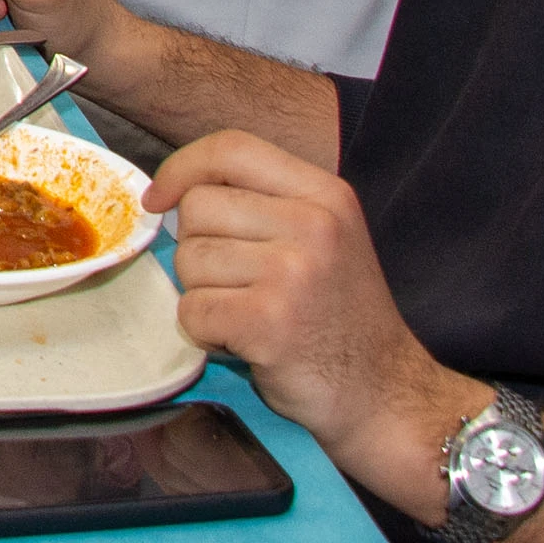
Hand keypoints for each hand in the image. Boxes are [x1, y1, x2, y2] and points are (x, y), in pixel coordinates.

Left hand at [147, 132, 471, 517]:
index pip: (231, 148)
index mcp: (326, 194)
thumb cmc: (340, 319)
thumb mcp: (322, 239)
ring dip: (203, 295)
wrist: (385, 394)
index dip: (182, 168)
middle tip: (241, 286)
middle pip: (198, 208)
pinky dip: (204, 333)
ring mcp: (293, 272)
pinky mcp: (269, 321)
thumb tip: (173, 192)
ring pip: (188, 261)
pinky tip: (243, 342)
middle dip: (199, 250)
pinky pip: (191, 310)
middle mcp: (313, 223)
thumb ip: (263, 205)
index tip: (159, 198)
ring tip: (249, 315)